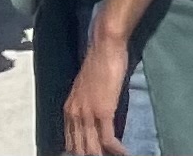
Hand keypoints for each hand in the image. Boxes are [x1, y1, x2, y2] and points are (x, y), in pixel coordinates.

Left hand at [63, 29, 133, 155]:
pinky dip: (116, 149)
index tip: (93, 154)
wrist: (104, 48)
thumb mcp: (85, 88)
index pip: (70, 142)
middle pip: (79, 148)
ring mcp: (87, 115)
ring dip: (104, 155)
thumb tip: (92, 118)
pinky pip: (107, 139)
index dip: (80, 152)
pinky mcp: (103, 112)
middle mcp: (74, 115)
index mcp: (68, 110)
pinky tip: (123, 153)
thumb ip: (85, 105)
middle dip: (92, 155)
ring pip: (92, 148)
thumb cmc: (99, 63)